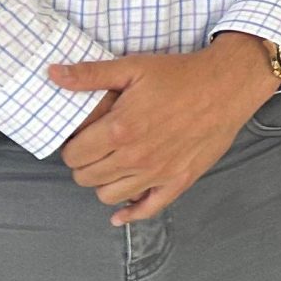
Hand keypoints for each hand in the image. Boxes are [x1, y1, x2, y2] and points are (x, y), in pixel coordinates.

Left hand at [48, 34, 280, 224]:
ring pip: (109, 196)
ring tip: (110, 165)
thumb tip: (53, 74)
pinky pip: (147, 210)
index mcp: (119, 130)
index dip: (71, 146)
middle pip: (87, 178)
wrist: (226, 85)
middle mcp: (135, 158)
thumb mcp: (132, 67)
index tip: (80, 137)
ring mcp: (157, 174)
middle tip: (93, 149)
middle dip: (84, 164)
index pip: (74, 155)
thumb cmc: (180, 75)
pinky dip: (130, 213)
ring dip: (103, 183)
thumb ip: (90, 74)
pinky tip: (122, 211)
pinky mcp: (178, 181)